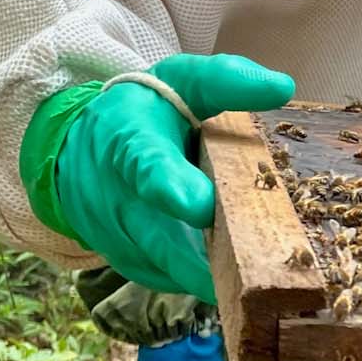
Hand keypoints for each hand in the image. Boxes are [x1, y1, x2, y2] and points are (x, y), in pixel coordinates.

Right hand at [51, 54, 294, 300]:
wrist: (78, 147)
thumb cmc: (145, 112)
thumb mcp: (180, 80)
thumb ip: (227, 81)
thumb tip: (283, 87)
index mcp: (131, 142)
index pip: (146, 166)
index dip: (169, 187)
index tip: (200, 205)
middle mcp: (117, 198)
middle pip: (160, 238)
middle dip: (206, 257)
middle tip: (256, 271)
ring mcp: (118, 238)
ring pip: (170, 268)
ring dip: (213, 274)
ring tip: (260, 277)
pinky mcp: (128, 264)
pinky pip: (170, 280)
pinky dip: (203, 280)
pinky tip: (238, 274)